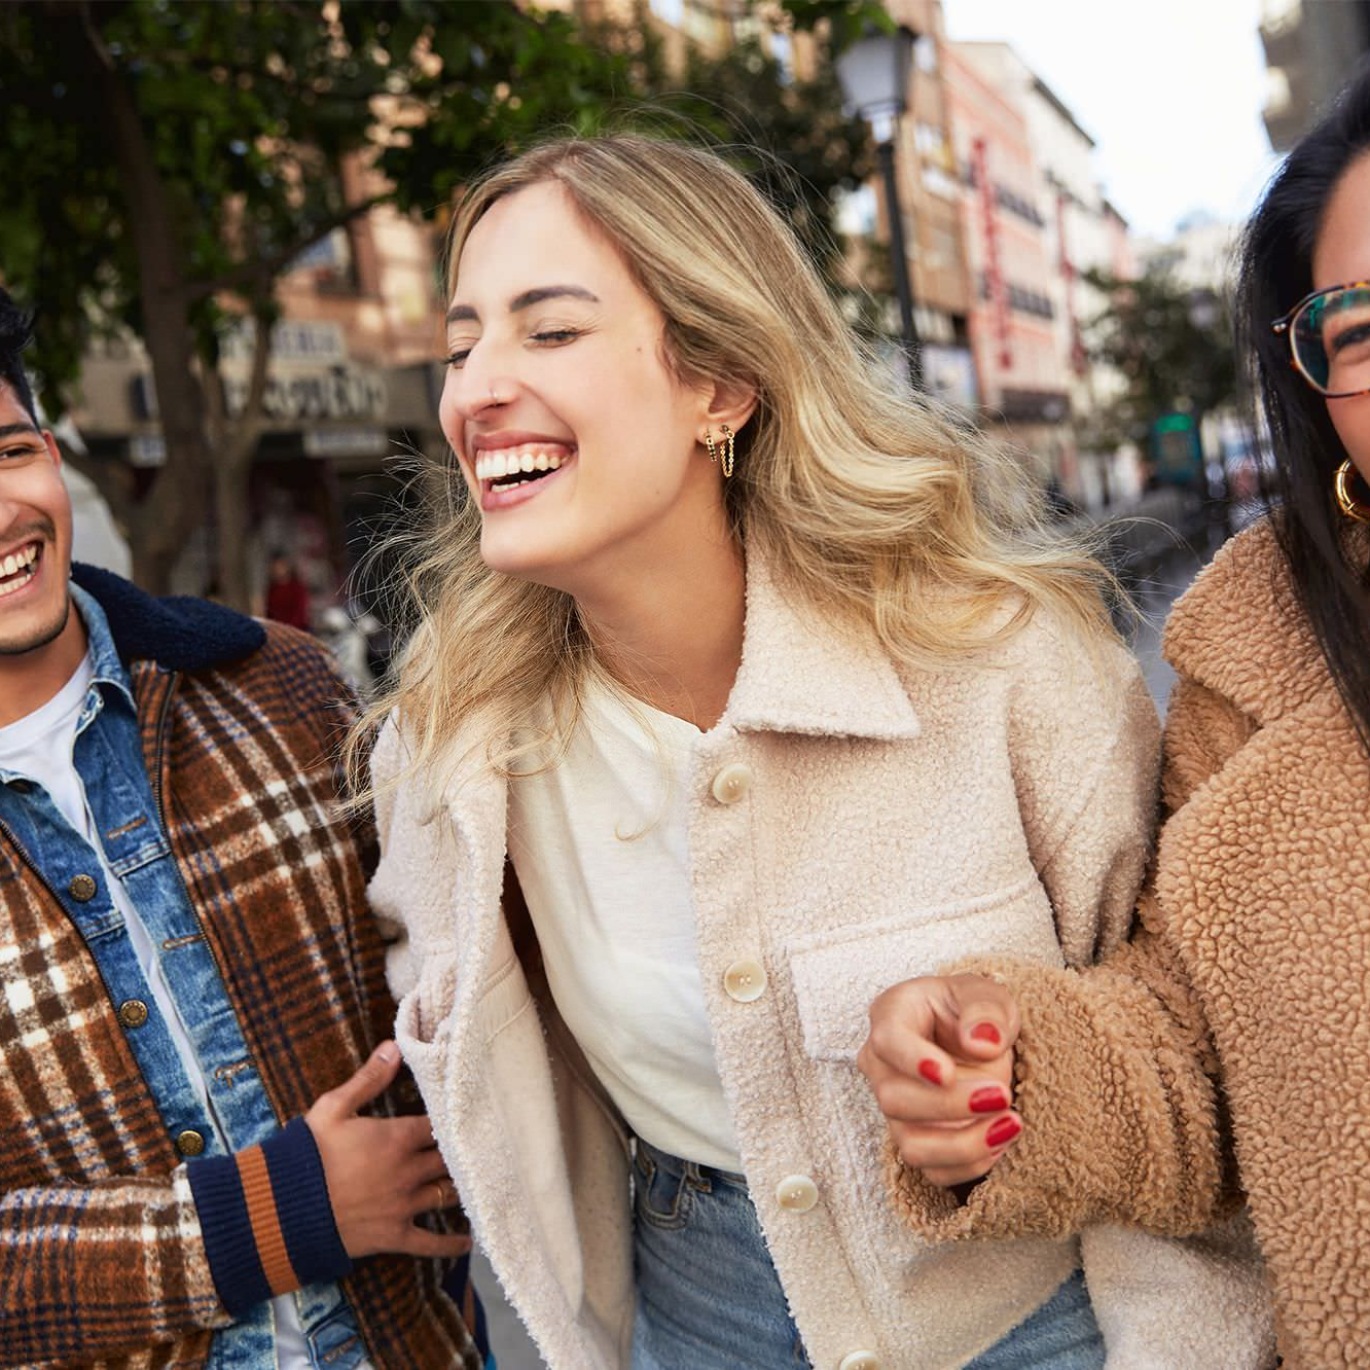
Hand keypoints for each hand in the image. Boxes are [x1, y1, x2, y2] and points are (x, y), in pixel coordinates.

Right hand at [305, 1041, 469, 1260]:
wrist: (283, 1210)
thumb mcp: (333, 1108)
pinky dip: (451, 1244)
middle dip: (465, 1152)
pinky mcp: (393, 1236)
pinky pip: (430, 1243)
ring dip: (464, 1188)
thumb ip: (368, 1078)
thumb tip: (394, 1047)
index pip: (439, 1125)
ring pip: (447, 1195)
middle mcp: (408, 1172)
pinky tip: (468, 1242)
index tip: (471, 1115)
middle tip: (486, 1147)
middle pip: (450, 1159)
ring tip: (482, 1182)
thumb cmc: (307, 1155)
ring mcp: (403, 1206)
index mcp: (397, 1138)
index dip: (454, 1119)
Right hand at [857, 974, 1021, 1187]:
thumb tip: (983, 1043)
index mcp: (892, 1015)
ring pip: (911, 1145)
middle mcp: (882, 1065)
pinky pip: (935, 1171)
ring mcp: (895, 1109)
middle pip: (894, 1098)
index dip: (912, 1060)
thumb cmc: (973, 1013)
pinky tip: (1000, 1137)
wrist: (977, 1042)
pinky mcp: (916, 1141)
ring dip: (964, 1143)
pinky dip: (971, 1163)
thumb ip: (986, 1009)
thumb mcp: (986, 994)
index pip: (887, 1041)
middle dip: (951, 1105)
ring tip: (1010, 1123)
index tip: (947, 1073)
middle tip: (1001, 1094)